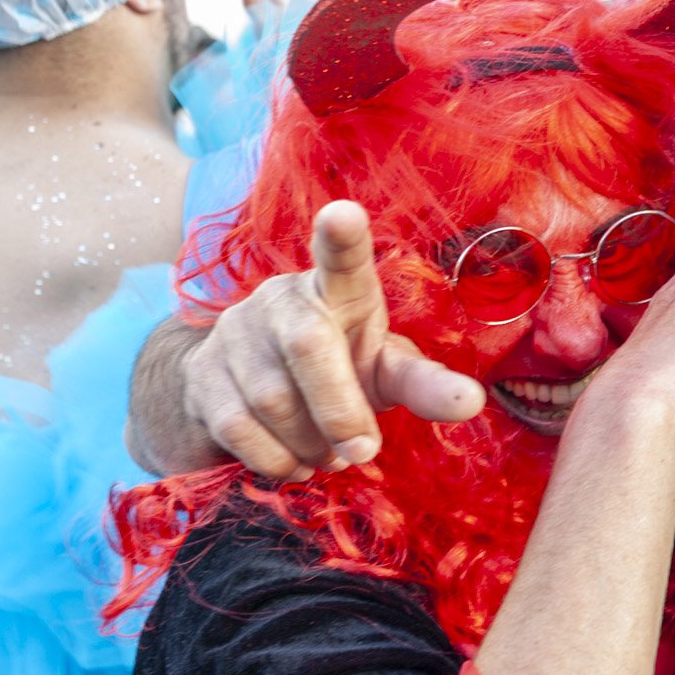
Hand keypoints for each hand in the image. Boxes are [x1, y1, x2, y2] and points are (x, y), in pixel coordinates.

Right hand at [181, 200, 484, 479]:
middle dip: (340, 408)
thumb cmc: (337, 372)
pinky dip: (276, 459)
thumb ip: (424, 384)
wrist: (245, 396)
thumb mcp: (383, 372)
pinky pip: (238, 427)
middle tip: (363, 450)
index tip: (343, 213)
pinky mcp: (201, 375)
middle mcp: (281, 300)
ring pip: (273, 399)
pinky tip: (295, 462)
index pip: (342, 258)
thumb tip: (472, 402)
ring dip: (311, 444)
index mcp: (337, 290)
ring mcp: (234, 334)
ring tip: (331, 454)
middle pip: (309, 345)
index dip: (343, 237)